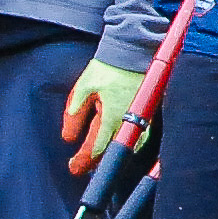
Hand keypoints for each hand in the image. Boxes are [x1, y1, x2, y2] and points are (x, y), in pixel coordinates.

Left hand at [61, 60, 141, 175]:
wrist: (132, 51)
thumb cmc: (108, 68)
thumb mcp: (84, 88)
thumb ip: (75, 114)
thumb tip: (68, 138)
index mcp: (111, 116)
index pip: (97, 148)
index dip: (83, 161)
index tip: (73, 167)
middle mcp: (129, 122)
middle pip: (113, 152)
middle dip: (96, 161)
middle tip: (82, 166)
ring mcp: (142, 119)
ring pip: (130, 148)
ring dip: (114, 154)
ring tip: (99, 158)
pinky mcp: (149, 114)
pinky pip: (141, 137)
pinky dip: (130, 145)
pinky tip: (120, 145)